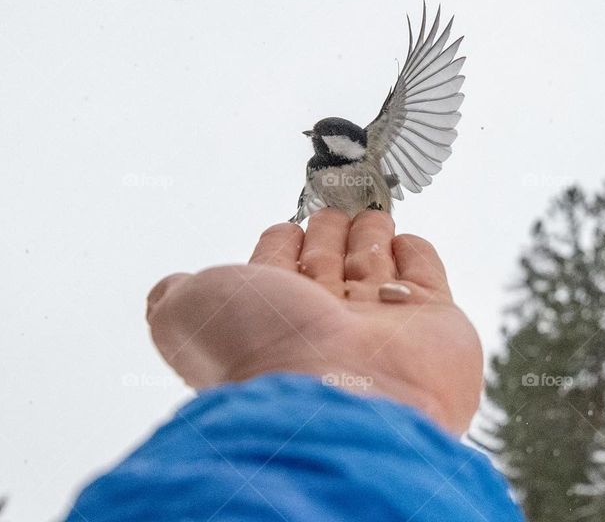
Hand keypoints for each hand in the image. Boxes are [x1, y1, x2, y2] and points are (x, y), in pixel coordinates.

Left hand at [146, 209, 483, 434]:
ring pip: (374, 265)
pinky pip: (425, 276)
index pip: (278, 269)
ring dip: (371, 235)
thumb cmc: (262, 352)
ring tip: (370, 212)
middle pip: (329, 264)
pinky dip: (416, 254)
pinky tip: (407, 241)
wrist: (346, 396)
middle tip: (333, 208)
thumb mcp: (187, 315)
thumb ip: (174, 297)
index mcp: (272, 317)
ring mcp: (382, 324)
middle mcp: (326, 323)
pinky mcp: (436, 322)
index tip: (285, 226)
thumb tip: (169, 289)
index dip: (279, 245)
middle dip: (328, 234)